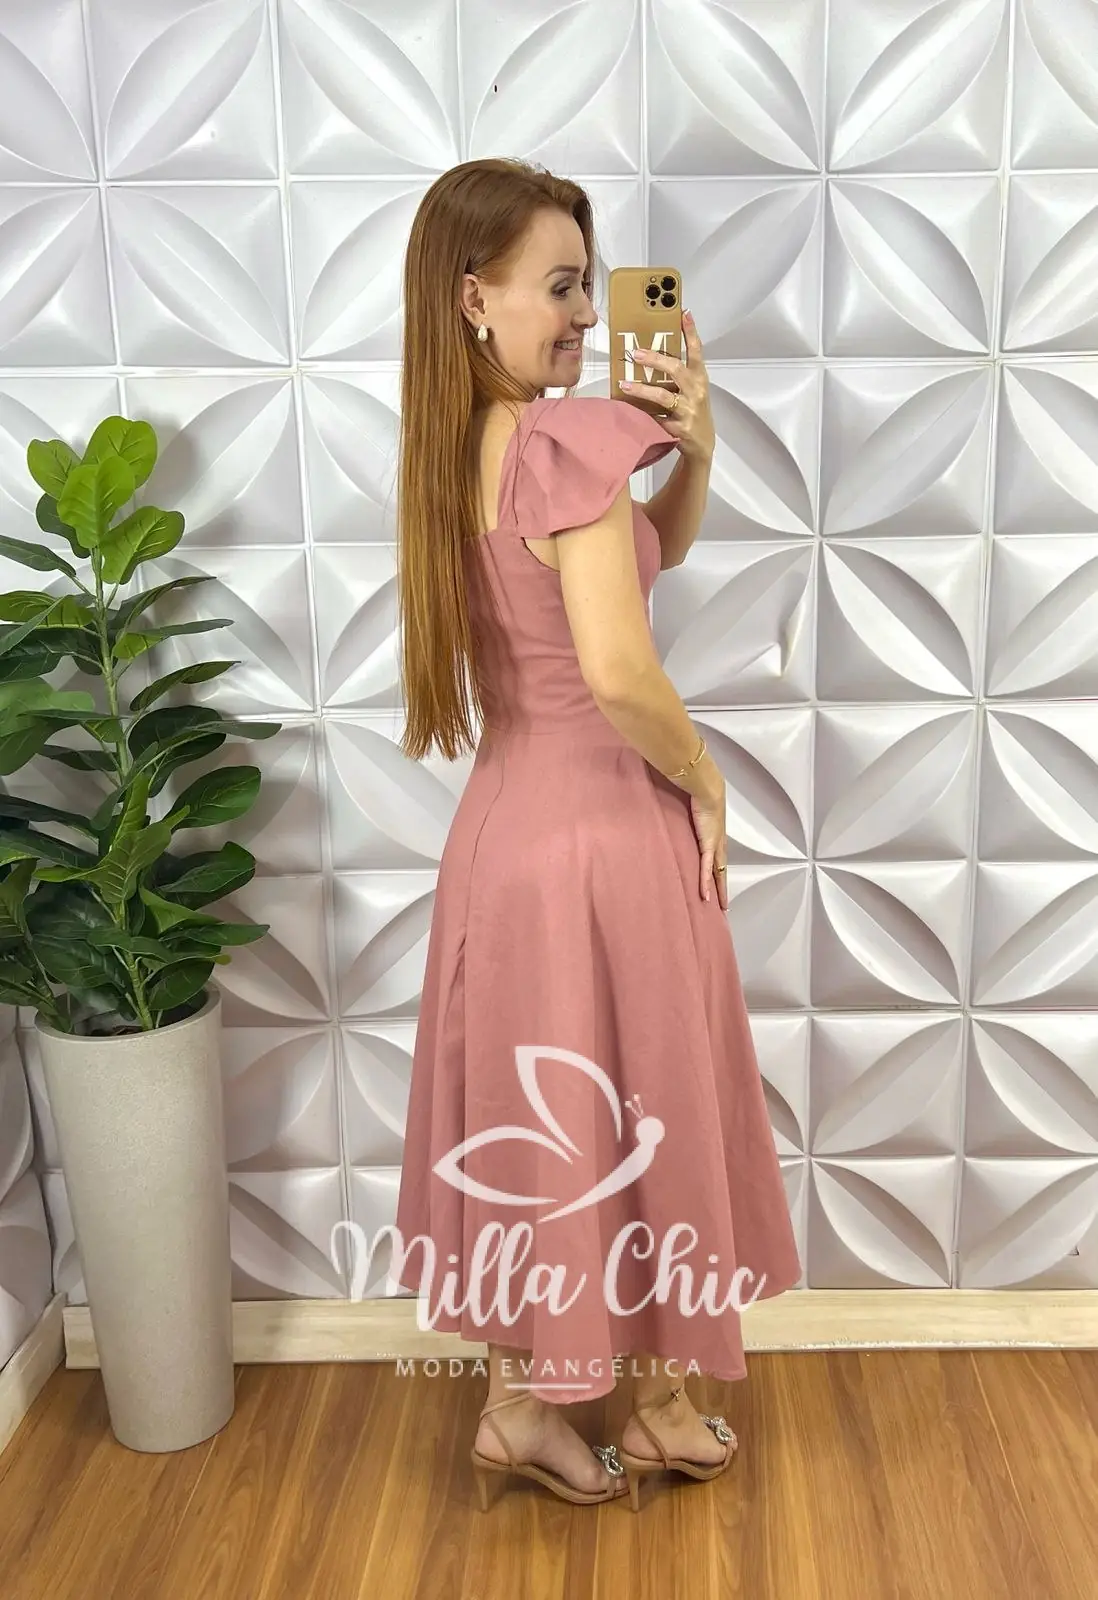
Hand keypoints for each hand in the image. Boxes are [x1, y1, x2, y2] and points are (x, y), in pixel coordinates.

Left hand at [620, 309, 714, 463]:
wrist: (703, 444)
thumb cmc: (694, 411)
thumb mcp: (693, 389)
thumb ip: (678, 374)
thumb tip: (650, 356)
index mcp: (700, 378)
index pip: (697, 351)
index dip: (691, 332)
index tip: (683, 313)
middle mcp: (696, 391)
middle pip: (676, 369)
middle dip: (655, 360)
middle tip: (635, 353)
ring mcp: (688, 410)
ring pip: (663, 396)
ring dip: (641, 389)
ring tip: (624, 384)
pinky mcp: (679, 428)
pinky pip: (656, 418)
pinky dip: (642, 414)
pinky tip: (628, 410)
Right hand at [688, 761, 728, 908]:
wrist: (706, 788)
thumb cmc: (700, 792)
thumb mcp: (694, 807)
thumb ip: (688, 812)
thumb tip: (679, 809)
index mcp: (716, 833)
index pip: (719, 857)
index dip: (719, 871)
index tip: (719, 882)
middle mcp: (718, 842)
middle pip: (722, 870)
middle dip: (723, 887)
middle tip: (724, 903)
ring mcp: (715, 845)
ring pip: (719, 873)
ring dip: (719, 890)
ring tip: (720, 906)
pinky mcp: (708, 845)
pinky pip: (706, 869)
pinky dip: (706, 883)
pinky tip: (706, 897)